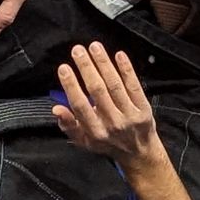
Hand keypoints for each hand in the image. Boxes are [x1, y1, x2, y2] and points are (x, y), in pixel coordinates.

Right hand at [51, 43, 163, 167]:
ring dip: (104, 63)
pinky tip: (119, 55)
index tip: (64, 68)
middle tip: (77, 50)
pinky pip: (134, 86)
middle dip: (86, 68)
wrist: (139, 153)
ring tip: (94, 47)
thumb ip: (69, 125)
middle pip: (97, 91)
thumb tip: (56, 109)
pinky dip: (127, 70)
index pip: (80, 105)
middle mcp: (112, 123)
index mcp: (94, 132)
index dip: (71, 86)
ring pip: (114, 85)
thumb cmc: (107, 143)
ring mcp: (129, 116)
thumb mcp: (84, 141)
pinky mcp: (144, 109)